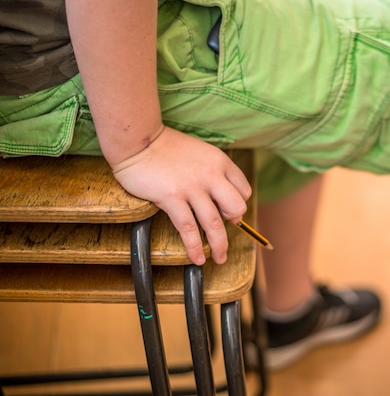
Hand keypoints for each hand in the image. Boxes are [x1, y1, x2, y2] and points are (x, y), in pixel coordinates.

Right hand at [111, 127, 251, 264]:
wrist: (137, 139)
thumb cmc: (165, 147)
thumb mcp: (199, 153)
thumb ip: (212, 172)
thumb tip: (220, 201)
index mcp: (219, 161)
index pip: (243, 190)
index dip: (238, 204)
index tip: (229, 213)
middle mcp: (210, 175)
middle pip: (236, 208)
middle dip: (233, 223)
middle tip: (222, 229)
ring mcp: (192, 187)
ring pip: (215, 224)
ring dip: (219, 246)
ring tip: (219, 258)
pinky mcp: (172, 197)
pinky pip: (189, 228)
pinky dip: (195, 247)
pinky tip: (197, 259)